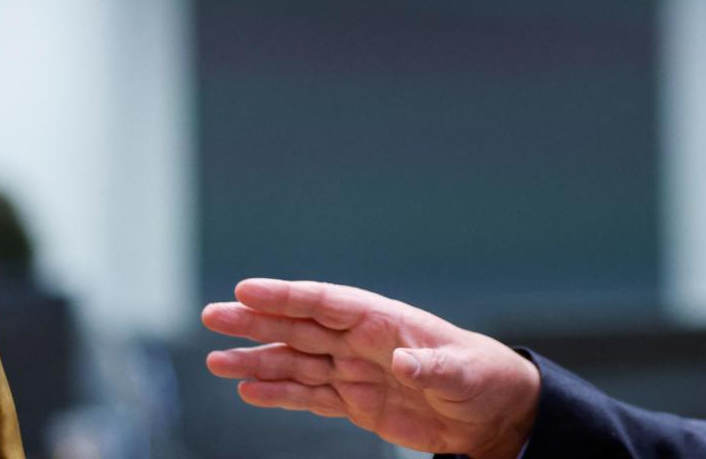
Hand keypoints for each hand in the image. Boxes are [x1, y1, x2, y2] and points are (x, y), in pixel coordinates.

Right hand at [202, 278, 539, 458]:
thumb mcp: (462, 373)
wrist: (492, 414)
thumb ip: (432, 366)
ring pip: (295, 361)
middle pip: (298, 327)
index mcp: (383, 321)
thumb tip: (404, 361)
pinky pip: (309, 395)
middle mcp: (360, 342)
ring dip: (256, 359)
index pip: (325, 302)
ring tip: (216, 360)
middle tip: (213, 316)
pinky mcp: (355, 402)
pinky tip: (249, 390)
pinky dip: (278, 393)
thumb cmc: (482, 380)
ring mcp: (354, 371)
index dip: (286, 295)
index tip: (247, 290)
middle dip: (256, 322)